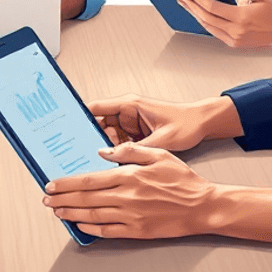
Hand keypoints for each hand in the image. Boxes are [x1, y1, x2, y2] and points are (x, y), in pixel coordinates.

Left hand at [43, 141, 217, 238]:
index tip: (52, 184)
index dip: (67, 183)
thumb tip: (103, 151)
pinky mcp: (138, 231)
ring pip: (93, 216)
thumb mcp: (158, 154)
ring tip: (57, 212)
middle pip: (86, 199)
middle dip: (63, 199)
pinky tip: (80, 226)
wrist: (203, 207)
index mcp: (130, 177)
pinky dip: (91, 229)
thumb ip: (130, 151)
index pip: (89, 180)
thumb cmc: (183, 180)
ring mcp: (131, 217)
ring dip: (72, 214)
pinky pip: (108, 231)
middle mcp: (127, 198)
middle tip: (47, 200)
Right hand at [88, 93, 236, 151]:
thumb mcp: (160, 139)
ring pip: (107, 138)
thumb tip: (109, 155)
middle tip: (78, 154)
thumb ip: (134, 149)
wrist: (203, 125)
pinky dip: (114, 154)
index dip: (79, 117)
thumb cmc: (186, 123)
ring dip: (102, 149)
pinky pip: (119, 145)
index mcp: (129, 105)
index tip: (67, 128)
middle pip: (99, 125)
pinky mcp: (137, 136)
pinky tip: (111, 165)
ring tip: (93, 163)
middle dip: (89, 139)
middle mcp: (127, 113)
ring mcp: (131, 125)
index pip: (96, 108)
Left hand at [177, 0, 271, 48]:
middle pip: (206, 18)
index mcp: (242, 17)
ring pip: (208, 27)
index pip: (212, 7)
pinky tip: (198, 14)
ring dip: (195, 15)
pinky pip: (215, 33)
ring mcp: (235, 40)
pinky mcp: (235, 44)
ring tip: (186, 4)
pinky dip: (204, 23)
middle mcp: (237, 31)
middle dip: (191, 6)